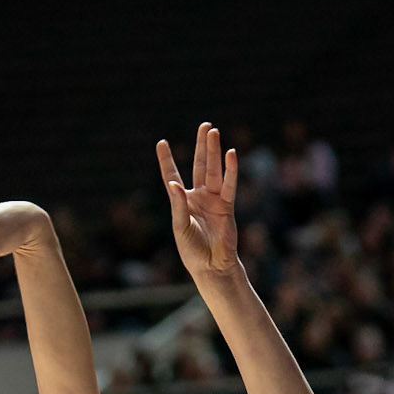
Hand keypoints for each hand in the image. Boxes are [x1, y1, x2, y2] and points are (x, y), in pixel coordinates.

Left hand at [157, 123, 238, 279]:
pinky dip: (231, 170)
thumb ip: (178, 205)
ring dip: (214, 151)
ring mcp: (214, 200)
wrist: (212, 267)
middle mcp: (198, 197)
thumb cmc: (192, 251)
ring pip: (214, 171)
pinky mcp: (227, 207)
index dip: (167, 160)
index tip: (161, 142)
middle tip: (205, 125)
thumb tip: (173, 183)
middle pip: (199, 165)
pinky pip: (229, 185)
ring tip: (214, 131)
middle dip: (201, 146)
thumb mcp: (180, 227)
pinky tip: (231, 154)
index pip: (172, 176)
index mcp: (182, 202)